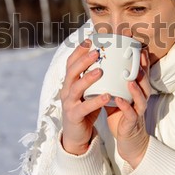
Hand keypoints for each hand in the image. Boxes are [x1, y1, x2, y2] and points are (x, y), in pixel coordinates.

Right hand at [60, 39, 110, 154]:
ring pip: (76, 88)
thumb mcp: (87, 91)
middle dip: (83, 60)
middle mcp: (66, 90)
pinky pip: (85, 107)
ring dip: (88, 78)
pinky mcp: (74, 116)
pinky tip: (107, 96)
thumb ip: (93, 77)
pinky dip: (96, 101)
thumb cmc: (85, 108)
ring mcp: (69, 103)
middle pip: (72, 71)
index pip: (71, 63)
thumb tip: (106, 58)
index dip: (78, 51)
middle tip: (97, 51)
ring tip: (100, 71)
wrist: (76, 134)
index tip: (90, 40)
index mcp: (69, 82)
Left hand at [105, 48, 151, 167]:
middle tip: (137, 56)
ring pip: (142, 97)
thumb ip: (112, 80)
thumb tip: (100, 61)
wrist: (127, 138)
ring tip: (130, 79)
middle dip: (142, 68)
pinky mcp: (132, 122)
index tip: (137, 46)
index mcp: (137, 89)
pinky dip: (125, 106)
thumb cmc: (120, 113)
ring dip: (136, 87)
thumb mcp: (117, 93)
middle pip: (145, 81)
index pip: (142, 71)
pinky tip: (118, 99)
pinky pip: (130, 113)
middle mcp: (141, 97)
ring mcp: (138, 110)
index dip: (141, 59)